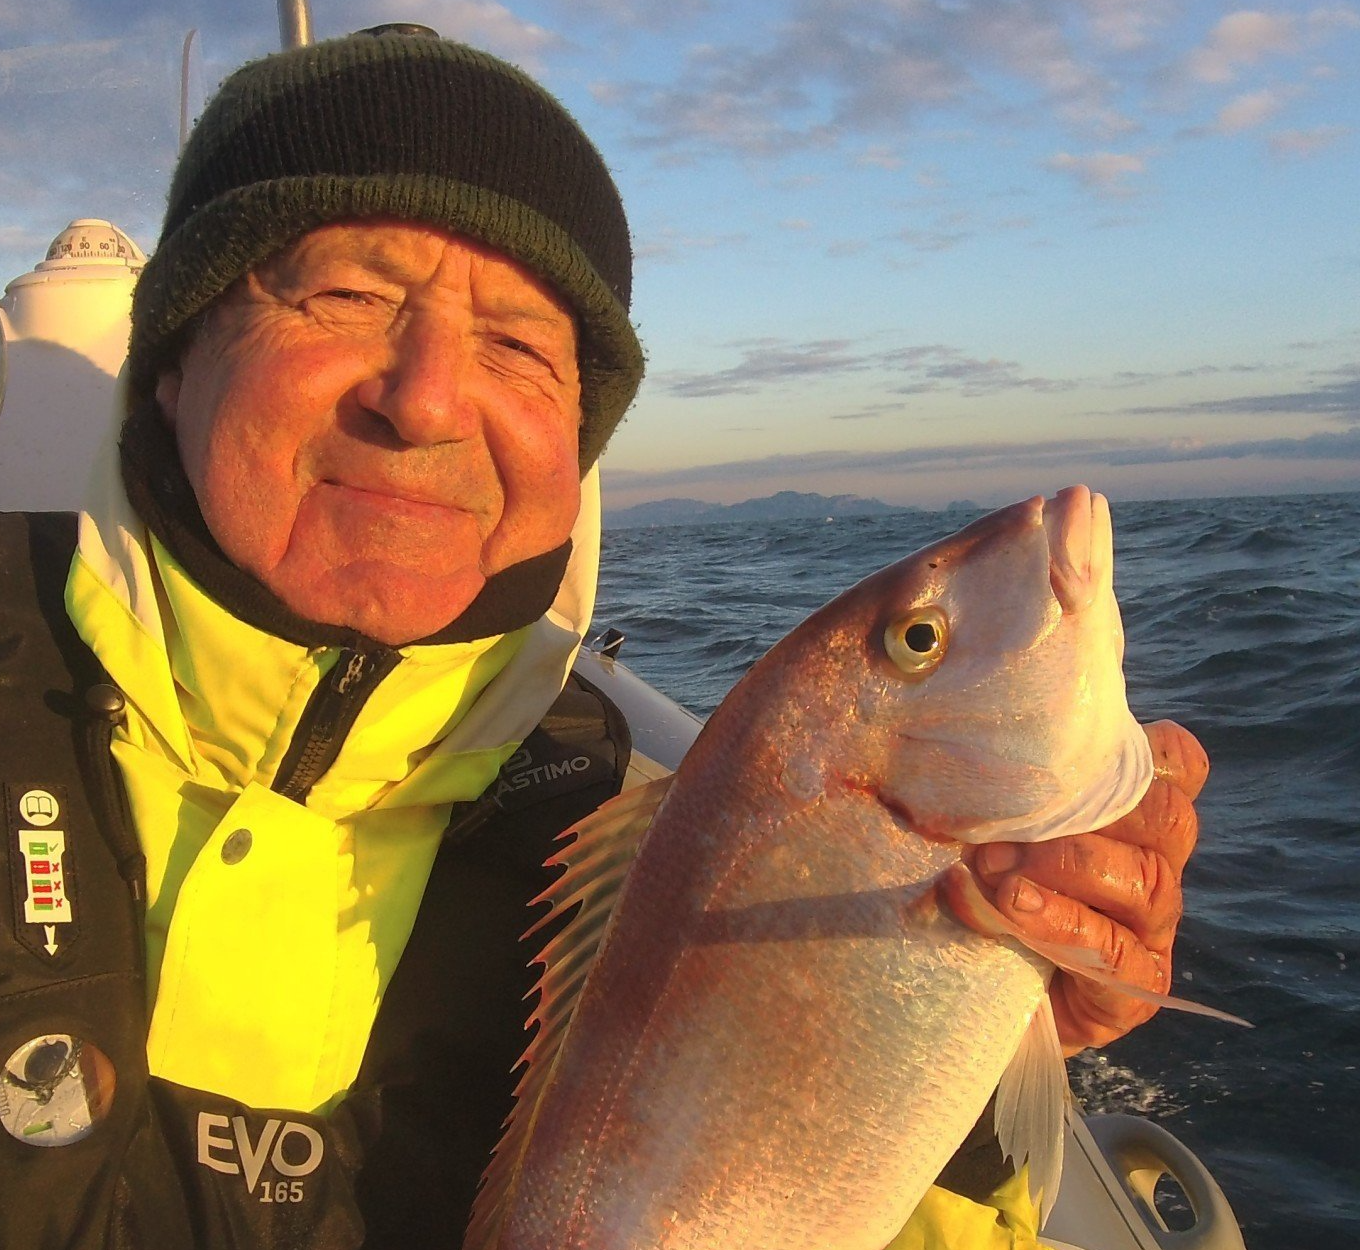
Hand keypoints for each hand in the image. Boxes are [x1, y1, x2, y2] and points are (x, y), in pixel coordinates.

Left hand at [943, 721, 1207, 1055]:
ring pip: (1148, 882)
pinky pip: (1119, 953)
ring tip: (995, 868)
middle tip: (1003, 825)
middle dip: (1090, 810)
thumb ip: (982, 798)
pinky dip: (1062, 924)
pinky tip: (1014, 908)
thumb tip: (938, 767)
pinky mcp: (1137, 988)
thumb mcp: (980, 831)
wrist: (973, 996)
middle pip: (1169, 818)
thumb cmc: (980, 889)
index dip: (1143, 750)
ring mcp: (1151, 930)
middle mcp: (1154, 866)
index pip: (1175, 765)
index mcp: (1131, 818)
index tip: (1073, 749)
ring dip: (1068, 865)